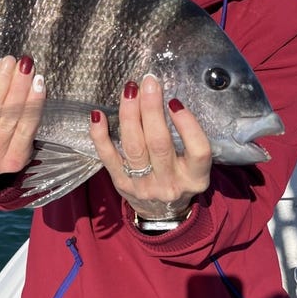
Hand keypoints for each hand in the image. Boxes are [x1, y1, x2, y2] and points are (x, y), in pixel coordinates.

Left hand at [89, 74, 211, 218]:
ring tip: (129, 91)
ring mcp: (143, 186)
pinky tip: (98, 114)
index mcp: (195, 177)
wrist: (162, 214)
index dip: (188, 125)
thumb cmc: (179, 176)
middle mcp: (170, 184)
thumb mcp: (193, 165)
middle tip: (148, 83)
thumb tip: (165, 96)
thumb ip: (186, 138)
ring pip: (134, 147)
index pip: (198, 151)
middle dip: (151, 109)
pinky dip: (100, 135)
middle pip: (159, 143)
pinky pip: (108, 157)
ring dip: (129, 115)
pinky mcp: (121, 184)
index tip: (174, 101)